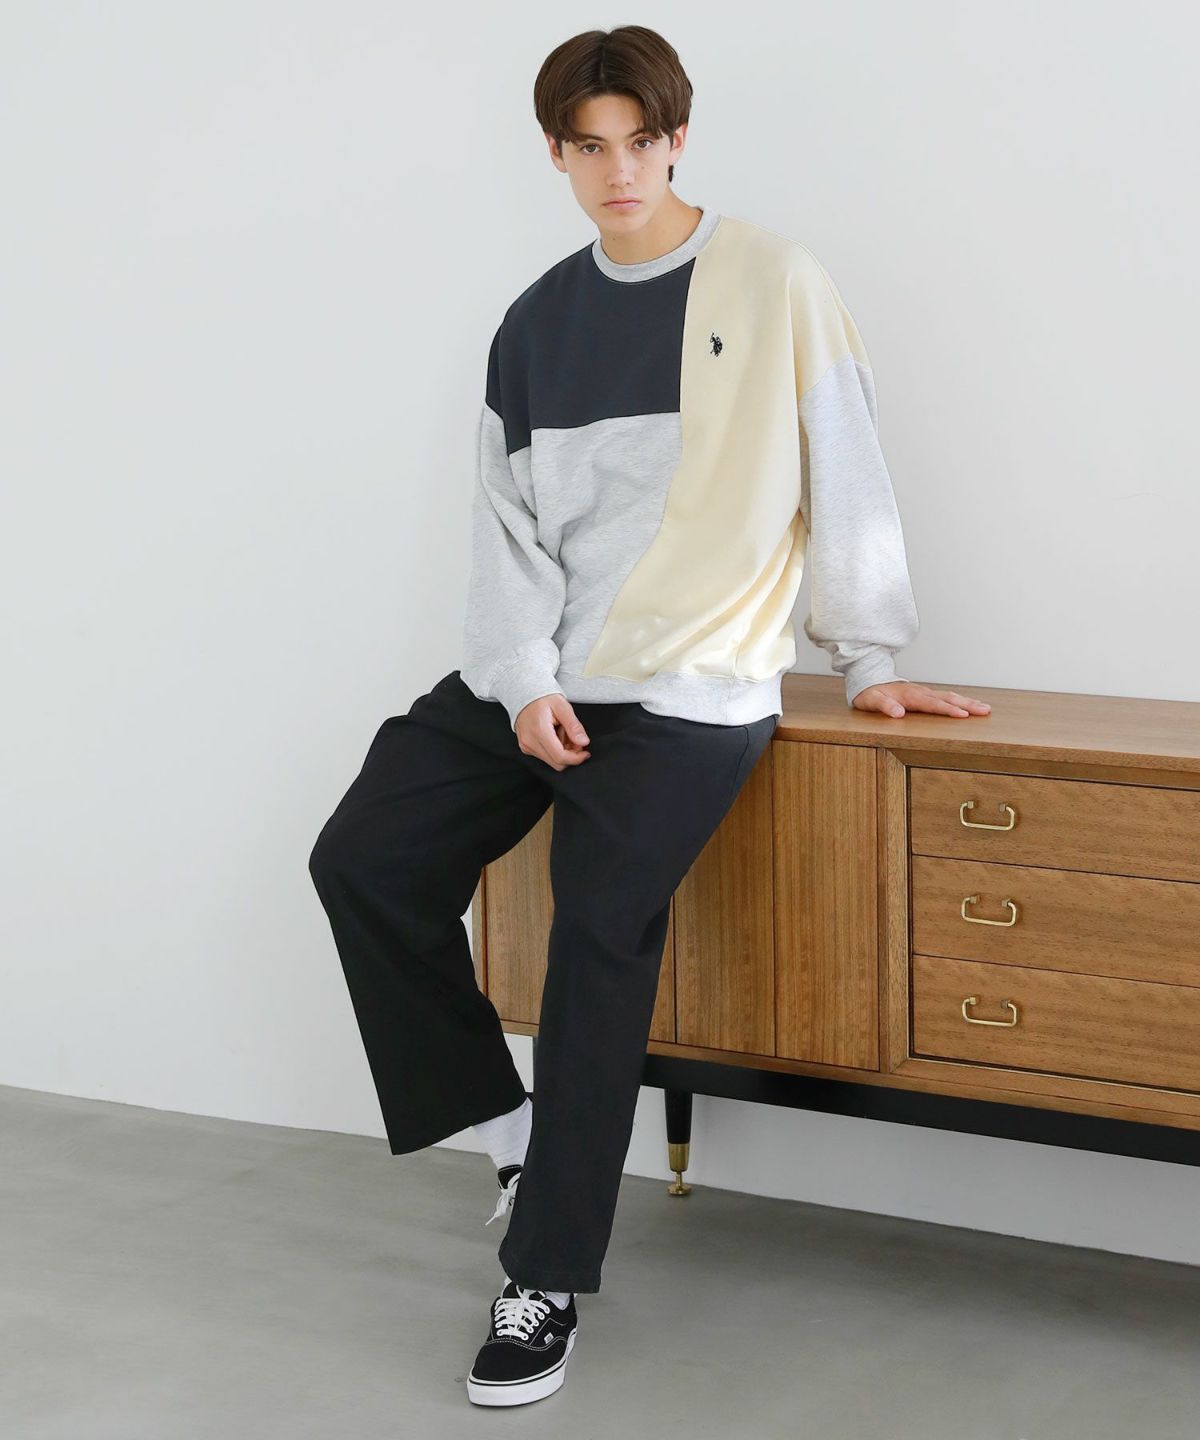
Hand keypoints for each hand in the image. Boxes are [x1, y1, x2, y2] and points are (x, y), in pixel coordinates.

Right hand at [515, 693, 591, 768]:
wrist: (525, 694)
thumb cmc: (542, 698)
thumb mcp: (562, 706)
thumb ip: (574, 725)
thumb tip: (583, 741)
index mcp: (539, 731)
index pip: (560, 757)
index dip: (576, 758)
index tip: (585, 753)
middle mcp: (530, 742)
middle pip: (556, 762)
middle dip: (571, 755)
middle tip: (575, 739)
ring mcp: (526, 746)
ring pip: (551, 761)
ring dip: (563, 751)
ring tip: (563, 732)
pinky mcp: (526, 747)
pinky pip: (545, 756)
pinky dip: (554, 749)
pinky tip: (555, 735)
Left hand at [852, 681, 991, 719]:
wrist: (867, 677)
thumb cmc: (868, 692)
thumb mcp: (870, 700)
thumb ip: (884, 706)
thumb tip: (898, 712)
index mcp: (909, 695)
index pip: (932, 704)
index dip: (947, 710)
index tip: (963, 716)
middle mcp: (920, 692)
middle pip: (947, 699)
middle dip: (967, 705)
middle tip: (985, 711)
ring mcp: (923, 691)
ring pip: (949, 696)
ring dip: (967, 702)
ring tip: (984, 708)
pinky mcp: (924, 693)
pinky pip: (945, 696)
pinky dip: (959, 700)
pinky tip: (969, 705)